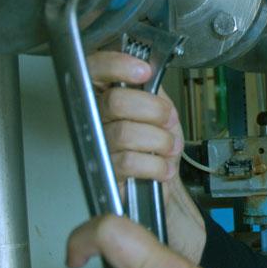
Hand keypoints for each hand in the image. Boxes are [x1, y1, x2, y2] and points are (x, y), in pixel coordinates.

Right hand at [87, 51, 205, 263]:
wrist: (172, 202)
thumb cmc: (163, 157)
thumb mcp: (164, 115)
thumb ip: (153, 92)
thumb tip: (149, 71)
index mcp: (109, 103)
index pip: (94, 71)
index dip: (114, 65)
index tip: (141, 71)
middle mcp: (98, 126)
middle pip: (112, 102)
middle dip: (151, 110)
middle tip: (167, 122)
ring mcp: (101, 153)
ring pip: (123, 133)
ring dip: (158, 141)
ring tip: (167, 150)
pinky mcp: (108, 180)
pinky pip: (128, 163)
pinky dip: (156, 165)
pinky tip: (162, 170)